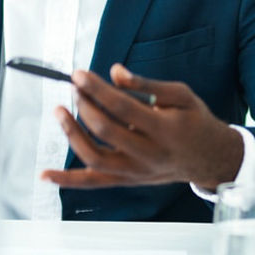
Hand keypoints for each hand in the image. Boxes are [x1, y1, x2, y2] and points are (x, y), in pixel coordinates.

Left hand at [40, 63, 243, 190]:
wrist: (209, 158)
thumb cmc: (194, 121)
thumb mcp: (180, 95)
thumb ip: (146, 84)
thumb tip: (115, 72)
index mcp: (164, 129)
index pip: (122, 107)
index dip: (97, 89)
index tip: (79, 74)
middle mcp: (148, 155)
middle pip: (106, 131)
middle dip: (85, 105)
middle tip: (74, 87)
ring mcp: (136, 172)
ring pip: (95, 158)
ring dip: (72, 134)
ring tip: (60, 111)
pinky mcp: (127, 181)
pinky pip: (93, 183)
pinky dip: (67, 180)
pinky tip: (44, 174)